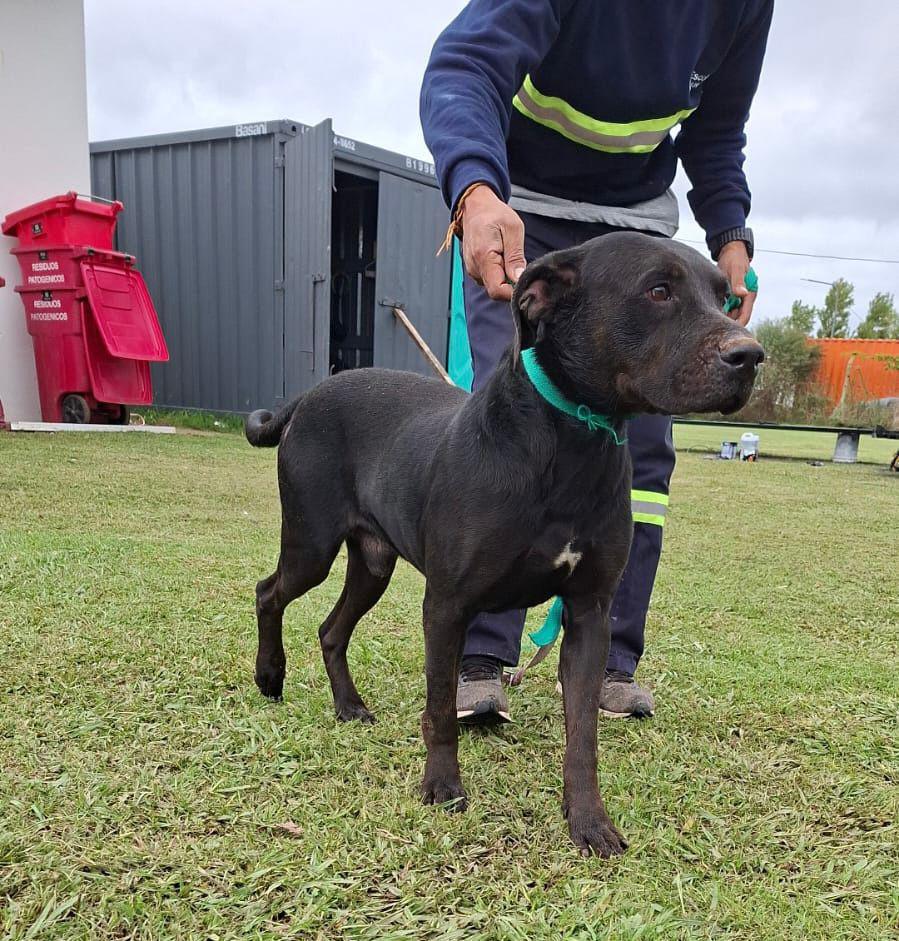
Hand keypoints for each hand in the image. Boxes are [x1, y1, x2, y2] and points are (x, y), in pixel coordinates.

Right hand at [460, 185, 526, 300]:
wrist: (475, 206)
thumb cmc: (494, 214)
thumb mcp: (513, 229)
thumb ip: (515, 256)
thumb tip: (518, 279)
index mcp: (484, 257)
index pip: (497, 290)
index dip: (513, 292)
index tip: (524, 281)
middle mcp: (474, 266)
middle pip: (495, 291)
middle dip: (510, 284)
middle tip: (520, 265)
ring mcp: (472, 269)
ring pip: (493, 286)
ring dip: (504, 278)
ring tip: (509, 256)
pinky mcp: (473, 268)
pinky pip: (488, 279)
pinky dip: (498, 274)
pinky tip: (502, 257)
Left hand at [717, 240, 755, 325]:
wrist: (730, 250)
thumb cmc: (735, 258)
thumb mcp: (736, 269)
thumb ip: (738, 281)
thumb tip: (742, 293)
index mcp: (750, 293)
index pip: (745, 315)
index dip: (738, 325)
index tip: (728, 332)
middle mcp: (744, 297)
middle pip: (737, 317)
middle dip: (728, 323)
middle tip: (713, 330)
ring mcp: (737, 297)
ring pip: (731, 313)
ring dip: (723, 317)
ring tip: (709, 323)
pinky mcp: (730, 294)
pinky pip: (725, 307)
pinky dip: (719, 310)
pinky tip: (709, 313)